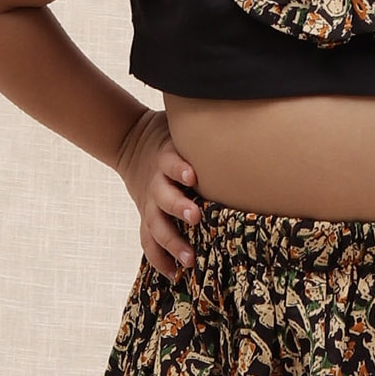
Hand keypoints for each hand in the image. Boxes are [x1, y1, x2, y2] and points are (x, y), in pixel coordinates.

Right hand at [114, 107, 200, 280]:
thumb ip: (206, 123)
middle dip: (178, 208)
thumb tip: (241, 99)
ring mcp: (149, 203)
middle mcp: (156, 182)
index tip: (193, 175)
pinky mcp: (146, 217)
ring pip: (155, 226)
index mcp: (165, 157)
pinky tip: (173, 276)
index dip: (179, 168)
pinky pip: (148, 242)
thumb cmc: (173, 136)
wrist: (133, 142)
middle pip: (163, 196)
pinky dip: (159, 260)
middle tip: (196, 217)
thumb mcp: (183, 125)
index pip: (170, 161)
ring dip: (172, 243)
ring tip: (190, 260)